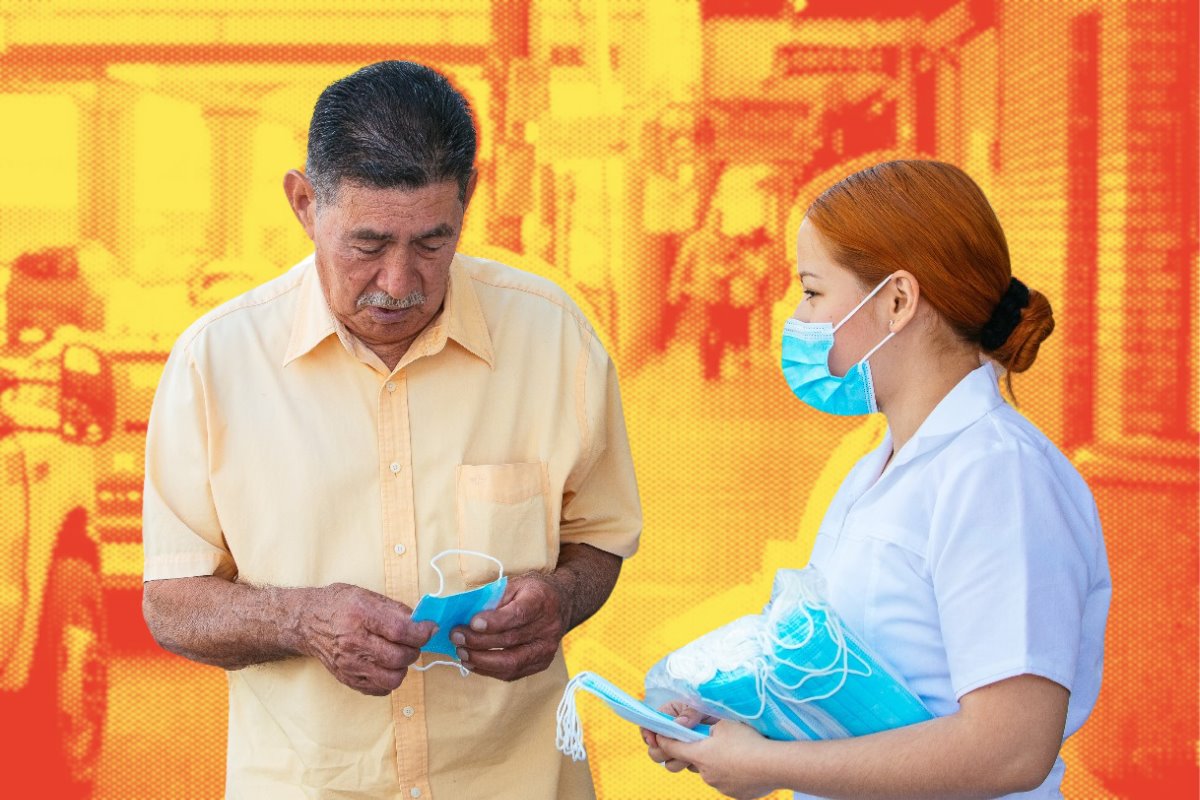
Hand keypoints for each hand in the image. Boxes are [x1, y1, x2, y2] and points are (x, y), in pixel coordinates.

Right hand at [299, 583, 434, 695]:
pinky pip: (380, 689)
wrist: (307, 622)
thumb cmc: (339, 605)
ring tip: (398, 654)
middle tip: (412, 641)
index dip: (422, 632)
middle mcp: (353, 643)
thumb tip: (423, 623)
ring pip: (393, 678)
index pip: (400, 630)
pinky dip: (389, 679)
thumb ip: (397, 610)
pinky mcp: (348, 679)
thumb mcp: (368, 596)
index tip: (430, 628)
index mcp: (360, 615)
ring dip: (403, 667)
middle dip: (414, 649)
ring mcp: (349, 665)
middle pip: (399, 657)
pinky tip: (385, 665)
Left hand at [448, 572, 567, 680]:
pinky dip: (489, 670)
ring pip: (511, 662)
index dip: (494, 622)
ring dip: (481, 660)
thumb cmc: (532, 592)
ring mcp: (546, 648)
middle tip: (456, 637)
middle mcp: (548, 627)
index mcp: (541, 601)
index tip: (472, 623)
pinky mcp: (541, 663)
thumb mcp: (515, 584)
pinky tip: (473, 662)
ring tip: (461, 652)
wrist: (561, 603)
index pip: (518, 614)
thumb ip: (493, 598)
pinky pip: (512, 673)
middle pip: (511, 640)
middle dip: (479, 641)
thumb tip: (465, 615)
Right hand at [640, 701, 715, 772]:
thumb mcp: (703, 707)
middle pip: (653, 745)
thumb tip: (678, 723)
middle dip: (661, 750)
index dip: (648, 732)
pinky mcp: (686, 756)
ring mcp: (678, 744)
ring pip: (664, 759)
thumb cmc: (715, 712)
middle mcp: (671, 730)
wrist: (731, 729)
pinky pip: (678, 765)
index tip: (655, 740)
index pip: (650, 722)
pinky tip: (696, 759)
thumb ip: (690, 713)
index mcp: (671, 713)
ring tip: (689, 756)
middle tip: (673, 751)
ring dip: (674, 760)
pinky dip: (685, 764)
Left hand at [656, 720, 775, 799]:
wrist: (773, 764)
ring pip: (711, 773)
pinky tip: (746, 765)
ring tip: (736, 753)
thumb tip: (706, 735)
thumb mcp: (724, 724)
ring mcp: (720, 786)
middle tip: (711, 743)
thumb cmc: (748, 741)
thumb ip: (709, 729)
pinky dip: (731, 773)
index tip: (660, 737)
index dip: (664, 741)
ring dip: (717, 763)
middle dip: (697, 753)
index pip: (672, 749)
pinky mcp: (734, 794)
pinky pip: (727, 782)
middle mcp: (705, 774)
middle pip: (693, 762)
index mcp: (699, 754)